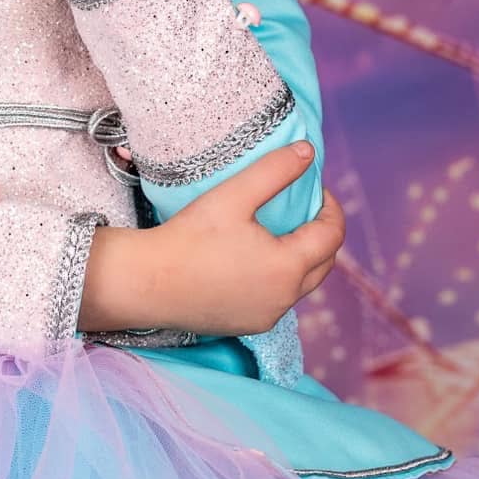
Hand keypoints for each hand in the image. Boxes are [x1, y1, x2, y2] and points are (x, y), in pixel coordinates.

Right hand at [143, 144, 343, 335]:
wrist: (145, 283)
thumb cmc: (187, 237)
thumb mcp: (233, 196)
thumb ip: (275, 171)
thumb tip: (308, 152)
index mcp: (287, 268)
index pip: (332, 236)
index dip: (331, 208)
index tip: (315, 189)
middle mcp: (284, 300)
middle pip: (324, 263)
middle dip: (321, 234)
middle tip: (302, 208)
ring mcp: (266, 317)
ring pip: (301, 284)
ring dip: (301, 258)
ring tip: (279, 231)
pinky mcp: (247, 326)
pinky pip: (277, 300)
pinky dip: (278, 278)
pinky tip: (255, 260)